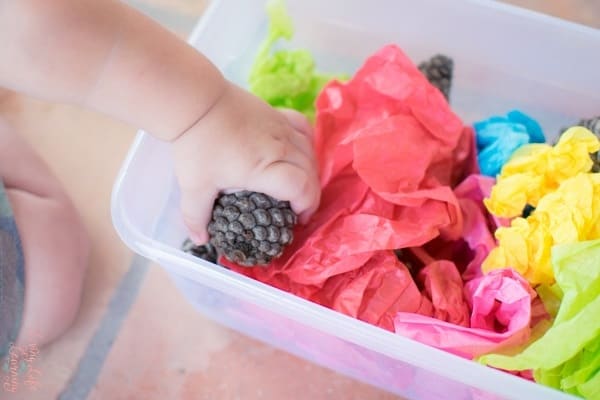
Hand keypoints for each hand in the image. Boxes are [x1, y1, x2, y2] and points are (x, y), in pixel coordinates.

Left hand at [170, 81, 320, 243]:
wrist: (195, 101)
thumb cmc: (196, 145)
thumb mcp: (193, 186)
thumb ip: (196, 216)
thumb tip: (201, 239)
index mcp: (263, 167)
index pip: (301, 187)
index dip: (306, 205)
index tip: (296, 219)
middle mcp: (280, 147)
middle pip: (310, 173)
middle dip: (310, 195)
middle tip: (297, 210)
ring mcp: (281, 128)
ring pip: (310, 152)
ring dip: (310, 173)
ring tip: (298, 186)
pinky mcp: (278, 115)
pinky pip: (304, 130)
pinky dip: (307, 145)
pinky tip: (298, 154)